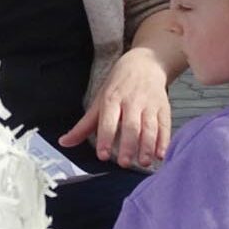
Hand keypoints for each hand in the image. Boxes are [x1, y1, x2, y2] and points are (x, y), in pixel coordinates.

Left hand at [59, 47, 172, 168]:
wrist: (145, 64)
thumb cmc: (118, 87)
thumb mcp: (99, 102)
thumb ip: (83, 126)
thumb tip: (64, 143)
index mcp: (112, 99)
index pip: (108, 120)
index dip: (106, 138)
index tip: (103, 155)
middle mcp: (132, 102)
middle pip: (131, 126)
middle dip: (129, 145)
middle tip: (125, 163)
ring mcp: (149, 104)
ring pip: (150, 127)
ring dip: (148, 146)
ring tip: (144, 163)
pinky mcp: (163, 108)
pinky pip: (165, 126)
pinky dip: (164, 141)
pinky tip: (161, 154)